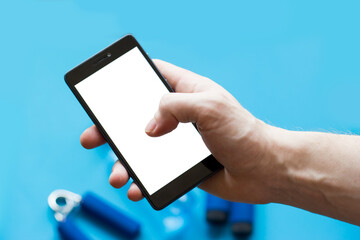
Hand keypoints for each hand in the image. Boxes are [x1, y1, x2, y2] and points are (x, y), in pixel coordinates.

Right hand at [80, 59, 276, 203]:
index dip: (131, 77)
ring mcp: (179, 141)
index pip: (154, 75)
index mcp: (188, 92)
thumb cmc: (243, 133)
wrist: (264, 170)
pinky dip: (142, 180)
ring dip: (123, 162)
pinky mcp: (181, 164)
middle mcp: (181, 115)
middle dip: (111, 128)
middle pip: (137, 116)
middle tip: (91, 138)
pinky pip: (154, 171)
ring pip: (142, 148)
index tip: (107, 86)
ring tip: (117, 176)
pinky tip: (137, 188)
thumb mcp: (209, 107)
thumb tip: (149, 128)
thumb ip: (174, 107)